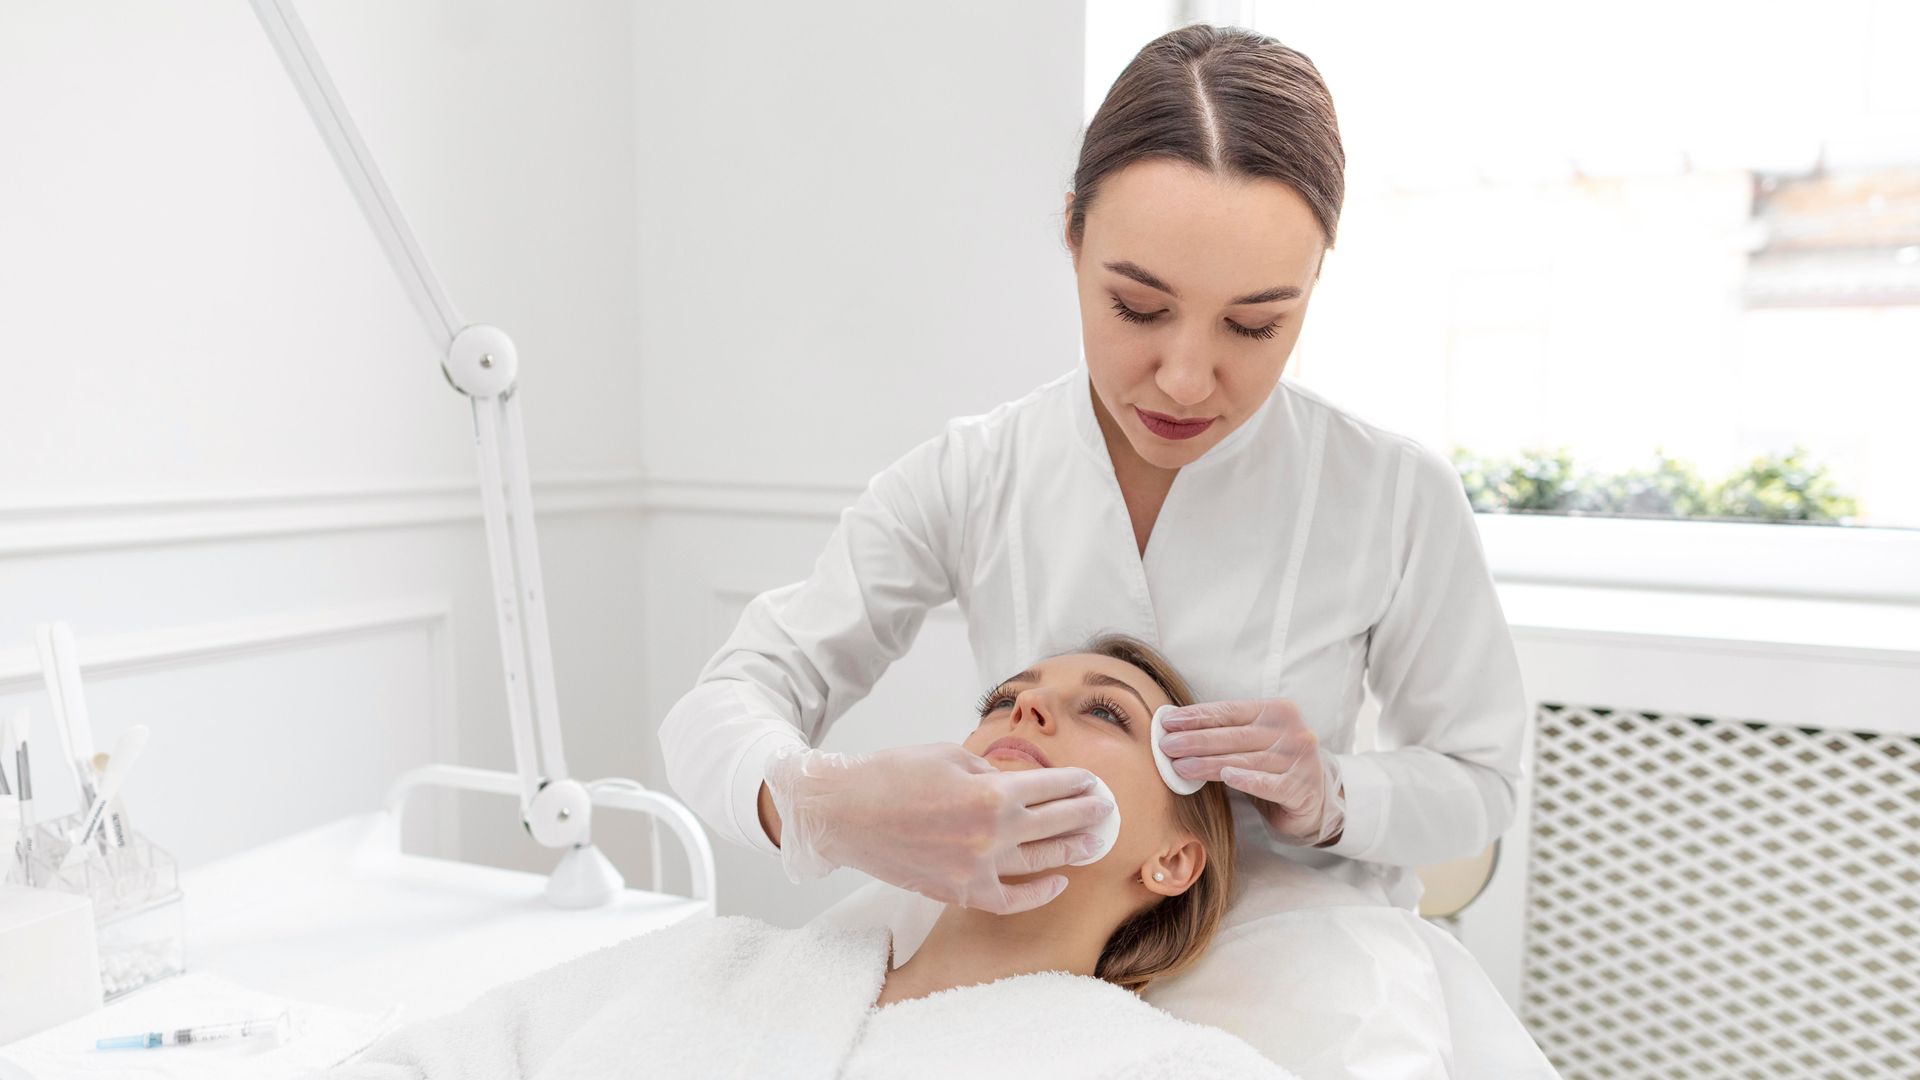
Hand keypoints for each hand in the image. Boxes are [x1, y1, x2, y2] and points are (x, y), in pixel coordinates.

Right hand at [762, 741, 1114, 913]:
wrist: (845, 812)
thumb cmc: (892, 775)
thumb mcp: (949, 755)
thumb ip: (991, 770)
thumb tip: (1019, 784)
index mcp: (992, 791)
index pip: (1052, 787)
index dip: (1077, 783)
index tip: (1092, 782)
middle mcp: (992, 832)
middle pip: (1057, 823)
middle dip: (1087, 813)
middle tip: (1105, 808)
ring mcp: (978, 866)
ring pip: (1042, 860)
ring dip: (1073, 849)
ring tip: (1094, 841)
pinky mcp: (960, 889)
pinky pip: (1011, 898)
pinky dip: (1038, 893)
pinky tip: (1057, 881)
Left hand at [1158, 698, 1346, 847]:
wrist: (1313, 799)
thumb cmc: (1273, 766)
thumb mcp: (1253, 741)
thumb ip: (1225, 732)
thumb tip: (1176, 728)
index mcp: (1277, 711)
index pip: (1230, 711)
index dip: (1198, 716)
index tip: (1168, 721)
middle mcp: (1292, 731)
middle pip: (1235, 735)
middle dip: (1196, 739)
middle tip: (1166, 746)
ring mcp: (1299, 760)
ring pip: (1246, 759)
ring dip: (1209, 763)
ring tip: (1180, 767)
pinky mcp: (1301, 787)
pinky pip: (1270, 783)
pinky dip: (1248, 780)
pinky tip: (1227, 776)